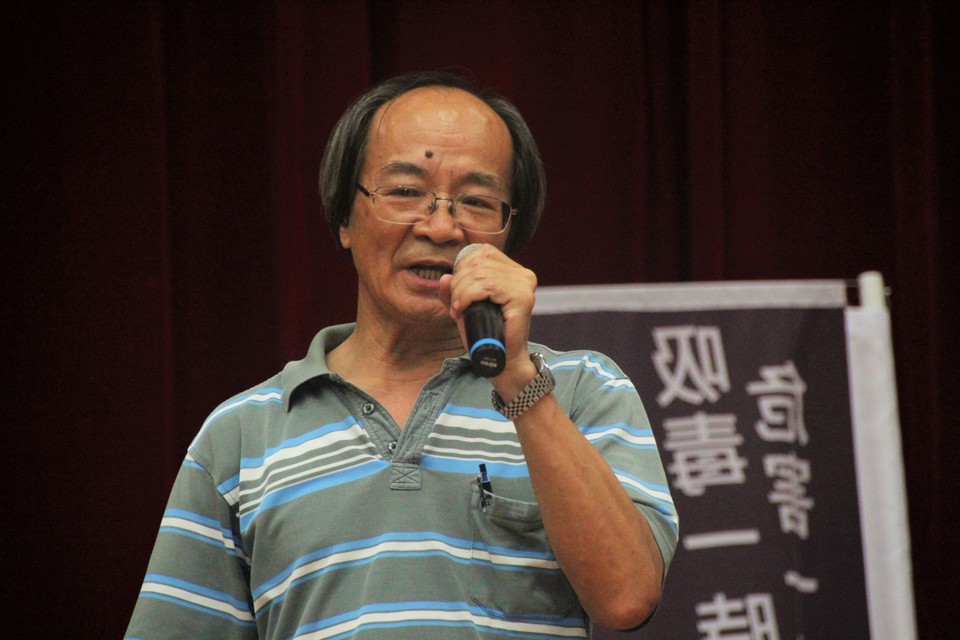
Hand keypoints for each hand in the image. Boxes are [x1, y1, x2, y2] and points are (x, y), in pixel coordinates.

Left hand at [438, 244, 537, 392]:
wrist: (502, 361)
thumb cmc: (485, 334)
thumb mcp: (465, 308)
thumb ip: (453, 292)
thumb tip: (445, 277)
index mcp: (514, 271)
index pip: (483, 252)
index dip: (463, 268)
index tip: (457, 292)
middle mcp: (523, 274)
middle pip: (479, 262)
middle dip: (458, 283)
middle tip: (455, 305)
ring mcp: (525, 285)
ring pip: (480, 274)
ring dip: (461, 292)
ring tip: (458, 309)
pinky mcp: (522, 298)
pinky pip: (487, 287)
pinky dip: (468, 296)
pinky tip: (462, 309)